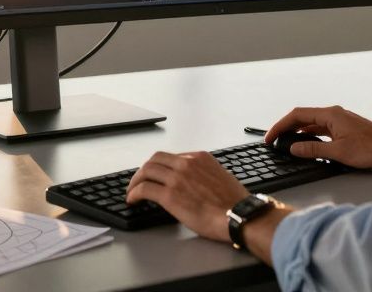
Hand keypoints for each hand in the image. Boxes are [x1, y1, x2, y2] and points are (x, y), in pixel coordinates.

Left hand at [126, 151, 247, 241]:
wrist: (239, 215)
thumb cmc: (234, 203)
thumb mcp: (220, 177)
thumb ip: (204, 174)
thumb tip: (194, 182)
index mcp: (199, 158)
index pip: (171, 157)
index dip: (159, 166)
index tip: (155, 175)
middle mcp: (186, 164)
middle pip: (155, 160)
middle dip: (144, 171)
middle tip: (139, 181)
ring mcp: (177, 178)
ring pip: (146, 171)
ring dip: (135, 181)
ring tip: (132, 191)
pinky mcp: (170, 195)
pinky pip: (144, 189)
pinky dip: (134, 193)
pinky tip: (132, 200)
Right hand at [265, 105, 371, 168]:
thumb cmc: (371, 149)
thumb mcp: (338, 152)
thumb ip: (313, 149)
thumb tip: (294, 148)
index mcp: (330, 114)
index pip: (297, 115)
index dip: (280, 126)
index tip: (270, 137)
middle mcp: (334, 113)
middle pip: (302, 117)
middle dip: (286, 127)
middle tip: (273, 140)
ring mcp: (340, 120)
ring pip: (312, 122)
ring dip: (297, 131)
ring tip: (285, 142)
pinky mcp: (344, 127)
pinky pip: (321, 127)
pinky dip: (309, 134)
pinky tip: (306, 143)